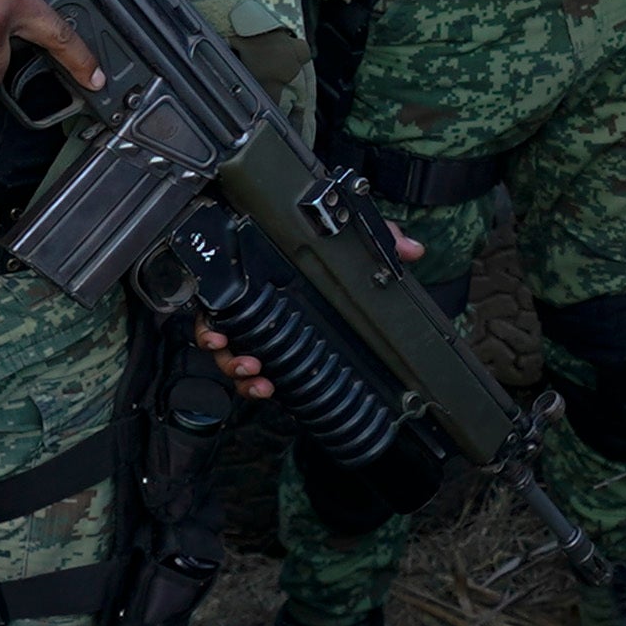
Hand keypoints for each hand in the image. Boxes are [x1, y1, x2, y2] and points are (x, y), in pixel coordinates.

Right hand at [191, 223, 421, 407]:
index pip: (224, 298)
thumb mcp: (356, 236)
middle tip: (247, 362)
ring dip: (240, 373)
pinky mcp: (275, 352)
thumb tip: (412, 249)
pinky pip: (253, 373)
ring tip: (260, 380)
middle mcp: (255, 305)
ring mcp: (262, 331)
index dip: (213, 320)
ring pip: (233, 358)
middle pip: (221, 336)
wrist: (332, 245)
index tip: (220, 331)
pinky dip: (254, 385)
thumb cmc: (334, 243)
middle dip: (228, 356)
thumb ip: (381, 236)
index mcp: (262, 276)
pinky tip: (268, 389)